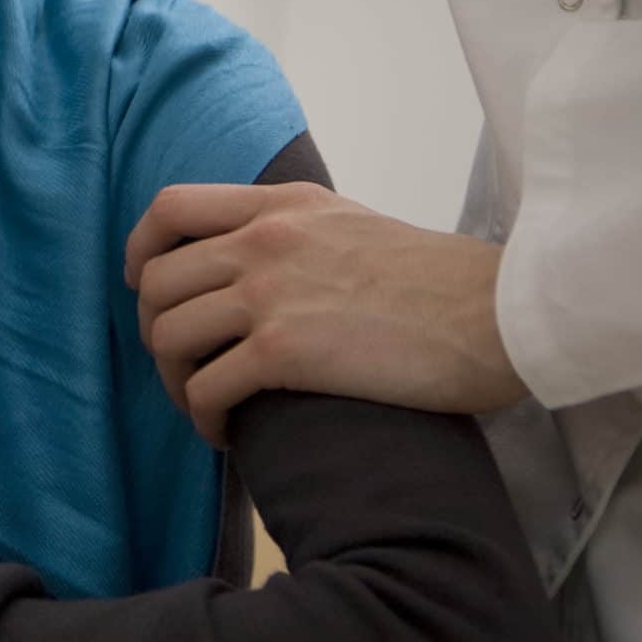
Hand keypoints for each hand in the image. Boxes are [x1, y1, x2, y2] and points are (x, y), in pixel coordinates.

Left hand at [125, 181, 530, 445]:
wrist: (500, 312)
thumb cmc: (441, 282)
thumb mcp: (351, 224)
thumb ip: (295, 232)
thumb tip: (255, 262)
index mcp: (280, 207)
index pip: (171, 209)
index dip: (141, 251)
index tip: (143, 286)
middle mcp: (262, 240)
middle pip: (157, 282)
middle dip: (154, 331)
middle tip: (183, 367)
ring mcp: (269, 292)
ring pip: (169, 336)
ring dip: (175, 381)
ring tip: (205, 407)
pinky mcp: (285, 351)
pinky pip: (206, 388)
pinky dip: (204, 418)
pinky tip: (227, 435)